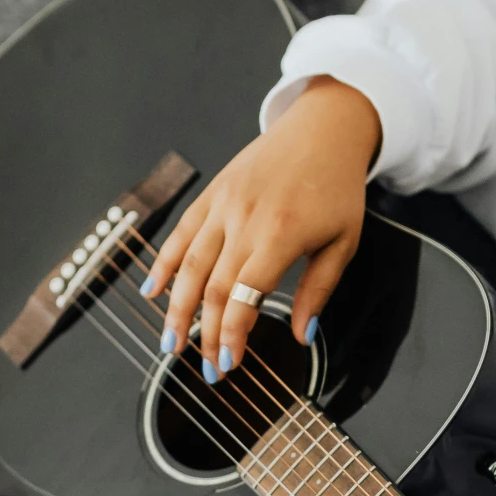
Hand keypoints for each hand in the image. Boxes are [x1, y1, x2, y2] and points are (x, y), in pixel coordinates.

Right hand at [143, 78, 378, 374]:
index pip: (244, 296)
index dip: (232, 334)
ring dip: (176, 309)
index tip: (230, 363)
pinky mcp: (212, 193)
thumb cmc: (337, 186)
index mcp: (280, 233)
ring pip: (188, 264)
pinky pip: (180, 232)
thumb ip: (319, 291)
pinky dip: (163, 264)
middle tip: (205, 367)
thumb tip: (304, 336)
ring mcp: (223, 204)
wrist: (323, 128)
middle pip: (212, 287)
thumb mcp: (343, 242)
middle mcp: (244, 218)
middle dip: (205, 333)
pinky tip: (152, 291)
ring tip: (170, 344)